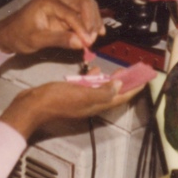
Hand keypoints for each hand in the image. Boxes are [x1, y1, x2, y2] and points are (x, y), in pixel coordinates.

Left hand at [0, 0, 104, 55]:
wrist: (7, 34)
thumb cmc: (17, 35)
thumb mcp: (36, 40)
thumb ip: (58, 39)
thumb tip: (80, 42)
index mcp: (48, 2)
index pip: (72, 13)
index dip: (82, 28)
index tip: (88, 42)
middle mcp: (57, 0)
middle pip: (84, 3)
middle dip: (92, 20)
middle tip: (92, 38)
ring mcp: (61, 5)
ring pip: (86, 7)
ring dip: (93, 21)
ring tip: (94, 37)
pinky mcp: (64, 13)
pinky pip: (82, 14)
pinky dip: (90, 23)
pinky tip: (95, 33)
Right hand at [0, 79, 139, 139]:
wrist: (33, 106)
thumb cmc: (56, 99)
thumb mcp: (81, 94)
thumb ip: (101, 91)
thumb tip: (119, 86)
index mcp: (96, 105)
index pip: (121, 98)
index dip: (134, 89)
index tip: (145, 81)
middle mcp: (91, 104)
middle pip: (114, 95)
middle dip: (126, 85)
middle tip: (135, 73)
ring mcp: (81, 101)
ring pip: (101, 90)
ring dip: (111, 81)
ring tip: (118, 72)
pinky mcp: (71, 95)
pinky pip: (88, 87)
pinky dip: (93, 79)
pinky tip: (92, 71)